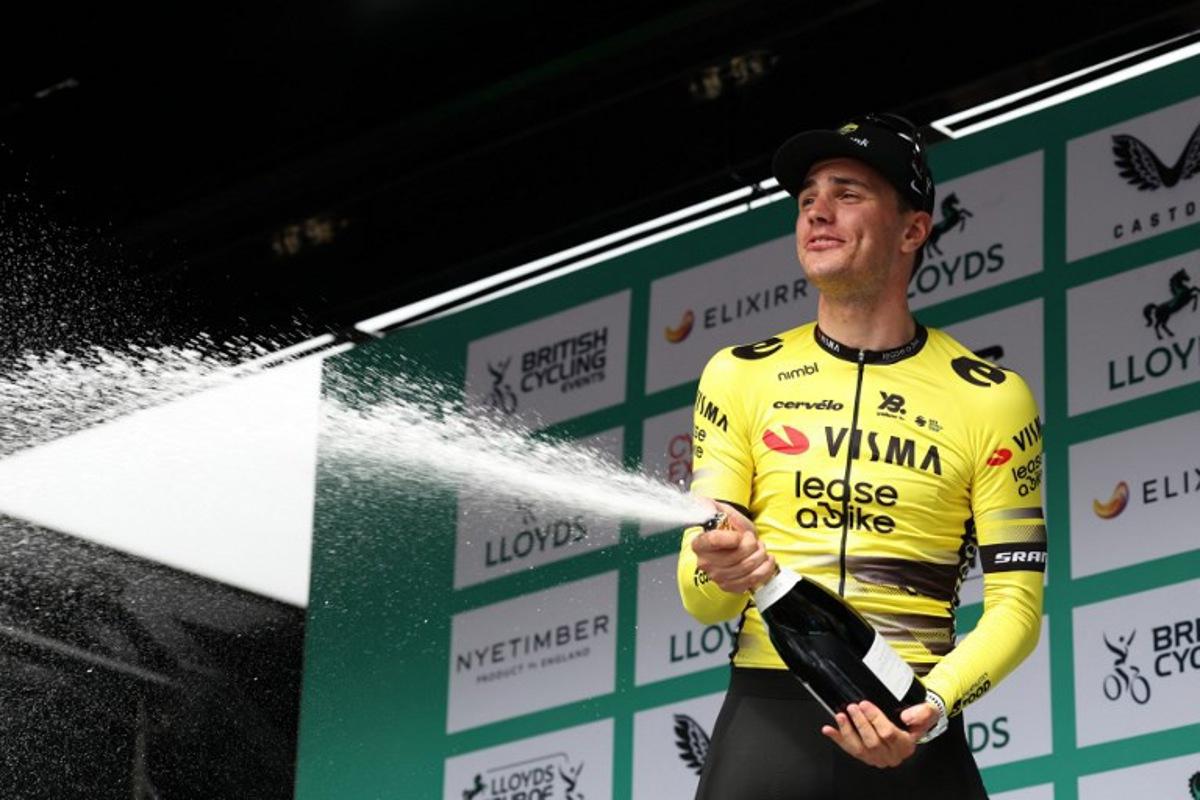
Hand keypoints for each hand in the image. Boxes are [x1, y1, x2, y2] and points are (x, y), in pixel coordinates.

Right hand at [690, 500, 774, 593]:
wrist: (740, 546)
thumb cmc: (732, 530)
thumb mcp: (723, 513)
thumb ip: (712, 505)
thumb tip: (702, 502)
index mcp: (700, 544)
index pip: (715, 540)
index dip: (733, 537)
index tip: (740, 534)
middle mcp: (705, 562)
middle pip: (736, 555)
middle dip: (752, 545)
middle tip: (754, 540)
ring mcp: (718, 577)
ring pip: (747, 567)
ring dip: (760, 555)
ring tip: (760, 549)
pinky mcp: (731, 586)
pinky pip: (752, 580)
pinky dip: (765, 569)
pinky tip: (766, 561)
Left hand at [820, 700, 938, 767]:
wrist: (914, 725)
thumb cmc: (918, 719)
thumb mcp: (927, 712)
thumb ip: (920, 713)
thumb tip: (906, 717)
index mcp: (906, 746)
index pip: (888, 733)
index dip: (875, 719)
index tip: (865, 704)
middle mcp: (891, 755)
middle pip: (872, 742)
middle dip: (860, 723)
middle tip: (853, 707)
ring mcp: (877, 757)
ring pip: (859, 749)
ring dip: (847, 732)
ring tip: (840, 716)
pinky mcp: (866, 755)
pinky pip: (850, 749)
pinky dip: (838, 739)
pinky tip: (829, 730)